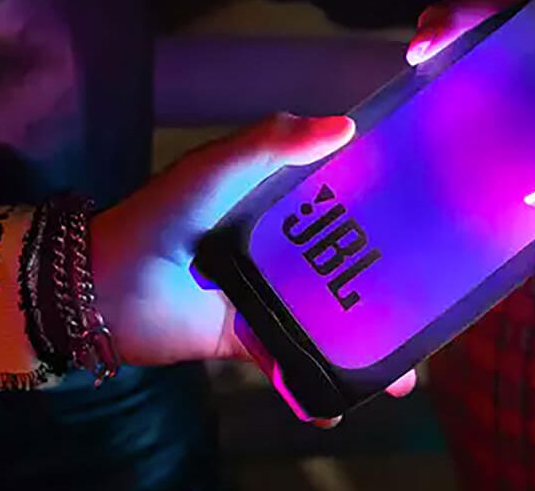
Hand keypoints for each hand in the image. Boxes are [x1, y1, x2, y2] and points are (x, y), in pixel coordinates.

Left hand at [91, 112, 415, 425]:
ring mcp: (268, 295)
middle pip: (348, 267)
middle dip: (390, 293)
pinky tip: (339, 407)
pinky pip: (290, 361)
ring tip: (403, 375)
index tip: (432, 223)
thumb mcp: (216, 168)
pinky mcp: (249, 338)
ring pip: (329, 320)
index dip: (385, 211)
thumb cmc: (161, 216)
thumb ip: (273, 143)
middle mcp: (280, 249)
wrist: (102, 288)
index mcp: (278, 202)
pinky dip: (313, 387)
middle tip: (431, 313)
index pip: (344, 202)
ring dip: (363, 347)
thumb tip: (347, 126)